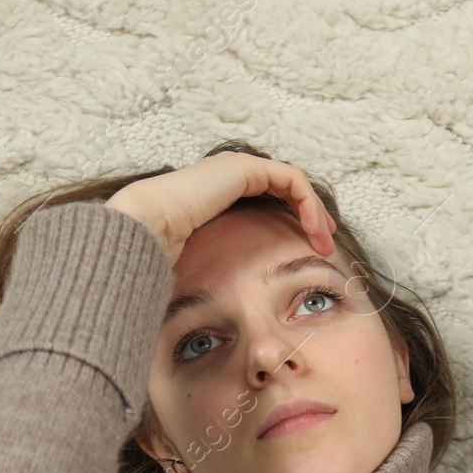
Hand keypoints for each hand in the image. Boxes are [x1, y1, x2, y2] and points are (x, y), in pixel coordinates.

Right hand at [104, 151, 338, 266]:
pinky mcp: (245, 168)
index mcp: (220, 194)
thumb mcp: (204, 262)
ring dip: (314, 212)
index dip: (294, 221)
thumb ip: (220, 268)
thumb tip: (229, 305)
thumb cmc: (164, 250)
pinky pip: (291, 180)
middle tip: (326, 243)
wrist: (146, 228)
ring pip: (293, 183)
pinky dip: (308, 204)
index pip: (268, 199)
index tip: (310, 249)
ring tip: (325, 241)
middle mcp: (229, 176)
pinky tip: (314, 230)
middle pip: (285, 189)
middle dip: (311, 215)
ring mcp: (237, 168)